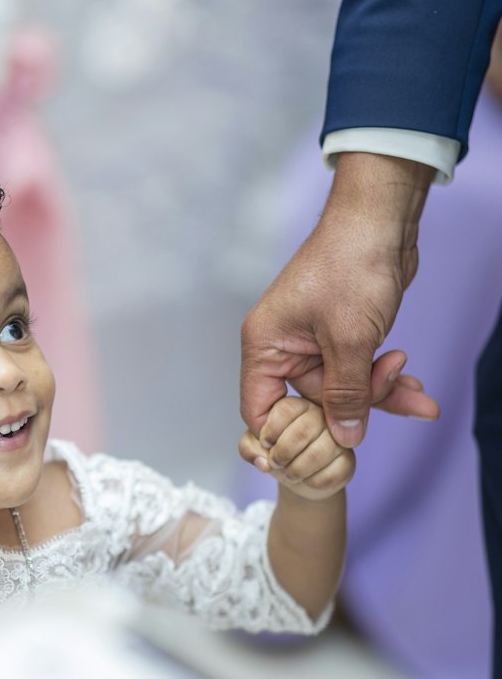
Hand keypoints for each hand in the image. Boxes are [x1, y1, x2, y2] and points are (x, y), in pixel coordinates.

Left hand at [239, 396, 354, 500]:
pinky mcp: (348, 460)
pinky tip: (308, 479)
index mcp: (298, 405)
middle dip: (282, 454)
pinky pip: (331, 473)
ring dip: (296, 471)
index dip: (270, 432)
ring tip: (290, 473)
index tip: (266, 444)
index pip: (285, 409)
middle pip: (302, 431)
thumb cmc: (277, 454)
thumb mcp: (255, 447)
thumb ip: (248, 448)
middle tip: (276, 462)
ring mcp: (339, 438)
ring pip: (318, 454)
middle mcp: (322, 416)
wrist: (297, 478)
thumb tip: (263, 462)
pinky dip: (312, 482)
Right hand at [240, 153, 438, 447]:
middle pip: (311, 404)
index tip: (314, 457)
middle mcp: (283, 346)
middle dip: (357, 407)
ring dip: (380, 394)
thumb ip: (345, 394)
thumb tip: (344, 439)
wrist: (382, 221)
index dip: (282, 438)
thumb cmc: (351, 266)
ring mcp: (312, 342)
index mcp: (265, 346)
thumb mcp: (350, 339)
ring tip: (418, 393)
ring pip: (342, 390)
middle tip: (398, 394)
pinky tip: (413, 385)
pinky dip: (384, 379)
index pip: (261, 409)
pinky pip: (358, 373)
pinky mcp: (340, 336)